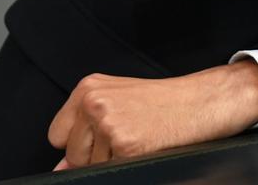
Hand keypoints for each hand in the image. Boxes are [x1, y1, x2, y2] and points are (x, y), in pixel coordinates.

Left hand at [47, 61, 257, 168]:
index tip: (101, 135)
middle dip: (94, 154)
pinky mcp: (126, 145)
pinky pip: (111, 170)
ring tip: (138, 136)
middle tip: (127, 133)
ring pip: (90, 166)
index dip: (78, 141)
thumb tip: (60, 167)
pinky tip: (144, 145)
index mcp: (89, 88)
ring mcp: (109, 124)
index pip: (56, 134)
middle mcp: (95, 103)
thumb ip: (84, 130)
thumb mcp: (118, 102)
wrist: (200, 102)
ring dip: (112, 160)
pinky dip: (128, 164)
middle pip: (72, 153)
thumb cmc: (162, 102)